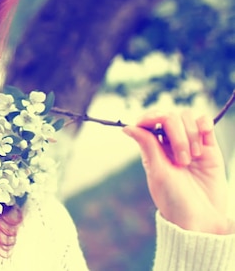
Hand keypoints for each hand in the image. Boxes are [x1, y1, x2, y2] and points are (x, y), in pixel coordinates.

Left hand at [123, 111, 230, 233]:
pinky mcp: (209, 148)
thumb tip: (126, 127)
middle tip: (183, 161)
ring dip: (191, 134)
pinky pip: (206, 125)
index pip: (149, 122)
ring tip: (194, 158)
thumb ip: (148, 146)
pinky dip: (204, 122)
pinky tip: (204, 130)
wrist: (202, 219)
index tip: (152, 121)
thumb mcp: (159, 173)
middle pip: (170, 118)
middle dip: (177, 134)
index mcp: (152, 150)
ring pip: (187, 119)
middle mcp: (170, 144)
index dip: (150, 117)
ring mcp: (190, 145)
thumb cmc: (175, 200)